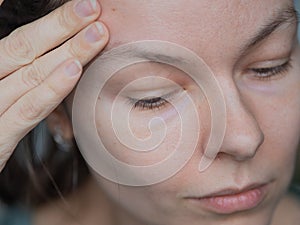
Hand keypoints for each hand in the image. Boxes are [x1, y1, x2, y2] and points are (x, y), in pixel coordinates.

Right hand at [0, 0, 108, 170]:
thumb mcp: (6, 93)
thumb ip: (24, 74)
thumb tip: (61, 59)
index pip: (20, 39)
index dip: (52, 22)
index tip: (82, 8)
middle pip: (25, 47)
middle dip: (62, 26)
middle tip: (92, 8)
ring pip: (31, 74)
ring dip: (67, 51)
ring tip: (96, 34)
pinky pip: (28, 110)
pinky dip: (51, 89)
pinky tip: (73, 71)